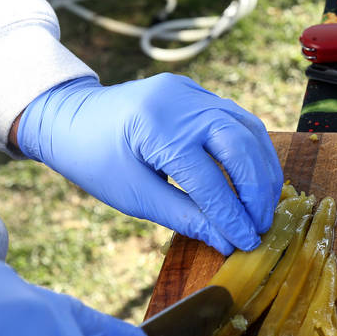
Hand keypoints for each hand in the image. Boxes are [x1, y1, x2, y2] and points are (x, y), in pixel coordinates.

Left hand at [16, 74, 283, 254]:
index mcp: (158, 129)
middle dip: (257, 191)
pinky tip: (258, 179)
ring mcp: (195, 93)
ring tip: (266, 206)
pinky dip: (254, 152)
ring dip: (264, 170)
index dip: (232, 215)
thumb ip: (183, 216)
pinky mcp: (201, 94)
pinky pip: (241, 121)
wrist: (70, 115)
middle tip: (262, 225)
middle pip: (240, 146)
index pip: (209, 179)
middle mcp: (184, 103)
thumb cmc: (94, 158)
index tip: (246, 243)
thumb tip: (226, 241)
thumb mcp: (133, 195)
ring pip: (249, 130)